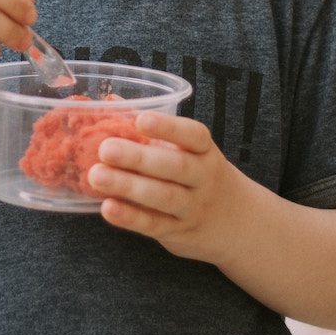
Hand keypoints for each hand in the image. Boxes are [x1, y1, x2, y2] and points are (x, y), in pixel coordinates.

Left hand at [87, 112, 245, 262]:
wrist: (239, 223)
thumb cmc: (200, 174)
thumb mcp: (189, 150)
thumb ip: (152, 128)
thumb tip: (110, 102)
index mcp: (205, 151)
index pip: (194, 136)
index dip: (168, 127)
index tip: (141, 120)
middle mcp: (203, 178)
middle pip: (175, 166)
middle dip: (138, 157)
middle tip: (105, 149)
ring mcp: (193, 207)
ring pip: (163, 196)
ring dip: (128, 186)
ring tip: (97, 176)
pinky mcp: (178, 232)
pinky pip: (154, 224)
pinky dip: (130, 217)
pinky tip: (107, 207)